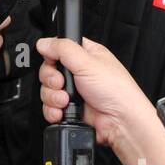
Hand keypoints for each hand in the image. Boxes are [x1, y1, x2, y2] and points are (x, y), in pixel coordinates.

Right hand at [35, 36, 154, 150]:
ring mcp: (73, 91)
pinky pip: (50, 107)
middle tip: (61, 83)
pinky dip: (53, 110)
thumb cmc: (117, 91)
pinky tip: (63, 111)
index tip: (54, 62)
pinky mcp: (69, 108)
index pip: (58, 49)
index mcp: (86, 55)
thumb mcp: (87, 62)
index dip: (52, 56)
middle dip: (51, 79)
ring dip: (52, 96)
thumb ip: (63, 49)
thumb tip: (44, 42)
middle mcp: (79, 72)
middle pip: (49, 71)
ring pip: (47, 90)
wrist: (120, 122)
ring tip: (66, 100)